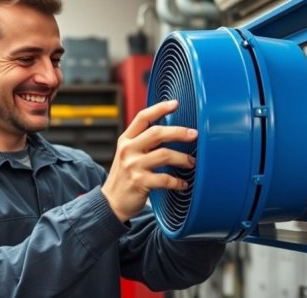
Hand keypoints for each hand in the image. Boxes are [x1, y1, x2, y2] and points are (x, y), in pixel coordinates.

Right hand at [102, 100, 196, 221]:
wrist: (112, 202)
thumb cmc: (125, 176)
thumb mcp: (128, 154)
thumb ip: (143, 142)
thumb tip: (171, 131)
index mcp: (126, 140)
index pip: (143, 117)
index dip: (160, 108)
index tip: (175, 103)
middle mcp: (128, 150)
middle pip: (157, 133)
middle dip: (179, 132)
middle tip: (194, 134)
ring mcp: (133, 166)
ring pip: (164, 154)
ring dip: (183, 158)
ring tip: (191, 162)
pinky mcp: (140, 182)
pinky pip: (165, 179)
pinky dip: (178, 182)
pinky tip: (183, 184)